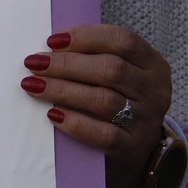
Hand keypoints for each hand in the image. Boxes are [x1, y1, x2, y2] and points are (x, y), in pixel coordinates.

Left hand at [21, 25, 171, 187]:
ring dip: (63, 90)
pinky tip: (53, 115)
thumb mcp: (120, 75)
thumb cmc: (119, 100)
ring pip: (104, 100)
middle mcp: (154, 91)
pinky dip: (76, 123)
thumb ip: (94, 58)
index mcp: (153, 65)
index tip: (52, 41)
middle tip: (34, 63)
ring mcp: (146, 120)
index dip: (86, 37)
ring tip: (33, 85)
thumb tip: (50, 48)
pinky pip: (103, 134)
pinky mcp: (132, 147)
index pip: (123, 41)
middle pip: (111, 69)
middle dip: (66, 64)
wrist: (138, 150)